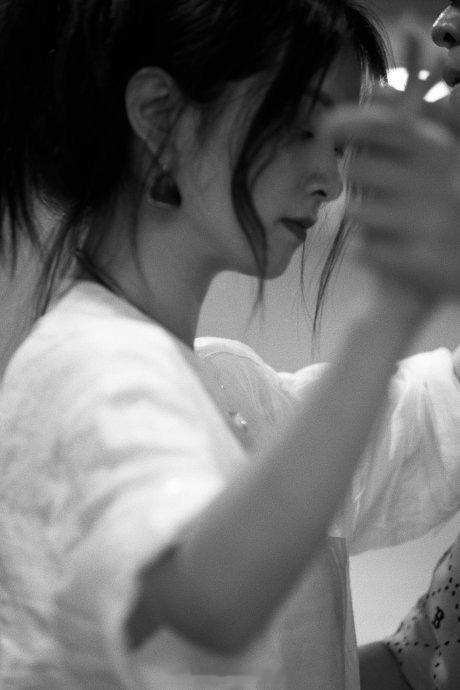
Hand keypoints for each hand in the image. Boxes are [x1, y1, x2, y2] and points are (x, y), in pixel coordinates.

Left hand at [322, 33, 459, 300]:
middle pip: (359, 168)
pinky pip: (366, 251)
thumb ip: (407, 121)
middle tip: (370, 186)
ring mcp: (430, 223)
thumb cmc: (442, 202)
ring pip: (358, 212)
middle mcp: (437, 182)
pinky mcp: (421, 262)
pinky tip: (390, 252)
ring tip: (387, 222)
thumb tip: (374, 87)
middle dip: (355, 178)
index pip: (383, 124)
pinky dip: (370, 252)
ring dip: (363, 217)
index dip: (347, 121)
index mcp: (440, 151)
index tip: (323, 124)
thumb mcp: (436, 155)